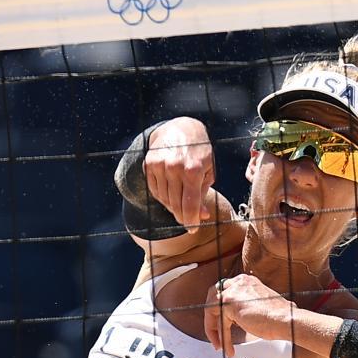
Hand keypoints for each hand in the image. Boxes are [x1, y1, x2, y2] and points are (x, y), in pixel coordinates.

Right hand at [144, 117, 214, 233]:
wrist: (180, 128)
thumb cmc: (199, 151)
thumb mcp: (208, 170)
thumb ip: (203, 193)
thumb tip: (202, 216)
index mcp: (193, 169)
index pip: (190, 203)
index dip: (191, 219)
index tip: (193, 229)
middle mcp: (174, 167)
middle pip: (175, 203)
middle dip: (182, 216)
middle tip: (187, 222)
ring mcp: (159, 165)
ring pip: (163, 199)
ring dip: (172, 207)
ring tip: (181, 206)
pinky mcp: (149, 164)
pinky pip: (154, 190)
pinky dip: (162, 197)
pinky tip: (170, 195)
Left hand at [204, 274, 292, 357]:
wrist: (285, 319)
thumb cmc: (279, 316)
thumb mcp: (259, 305)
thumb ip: (246, 305)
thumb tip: (237, 317)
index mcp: (246, 281)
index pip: (224, 290)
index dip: (220, 307)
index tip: (221, 321)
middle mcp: (239, 282)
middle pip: (213, 295)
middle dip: (211, 314)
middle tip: (213, 331)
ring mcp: (233, 291)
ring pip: (212, 310)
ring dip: (214, 330)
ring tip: (220, 345)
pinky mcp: (229, 303)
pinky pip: (219, 324)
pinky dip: (223, 338)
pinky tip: (228, 348)